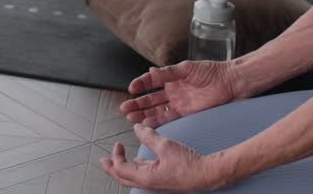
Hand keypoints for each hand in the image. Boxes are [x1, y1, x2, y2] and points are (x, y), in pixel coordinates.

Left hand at [101, 124, 228, 191]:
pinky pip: (145, 175)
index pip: (121, 169)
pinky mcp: (163, 180)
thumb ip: (149, 136)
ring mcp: (156, 183)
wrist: (207, 174)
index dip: (116, 156)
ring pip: (134, 178)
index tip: (117, 144)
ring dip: (124, 168)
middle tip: (105, 161)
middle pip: (123, 178)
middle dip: (112, 168)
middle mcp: (149, 183)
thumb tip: (137, 128)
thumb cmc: (190, 165)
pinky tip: (142, 160)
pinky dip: (138, 168)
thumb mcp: (166, 145)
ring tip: (120, 159)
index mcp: (147, 178)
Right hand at [120, 60, 239, 127]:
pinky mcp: (185, 113)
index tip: (131, 89)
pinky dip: (157, 121)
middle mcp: (173, 90)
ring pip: (156, 110)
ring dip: (143, 114)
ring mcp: (178, 102)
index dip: (140, 85)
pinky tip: (147, 123)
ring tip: (131, 118)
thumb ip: (168, 72)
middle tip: (125, 109)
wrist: (230, 83)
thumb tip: (150, 71)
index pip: (151, 81)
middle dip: (137, 104)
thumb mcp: (186, 68)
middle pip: (150, 99)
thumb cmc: (211, 72)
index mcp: (172, 77)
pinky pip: (167, 118)